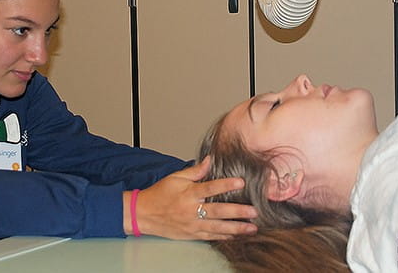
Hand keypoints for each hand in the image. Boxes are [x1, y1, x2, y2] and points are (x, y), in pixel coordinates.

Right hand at [125, 156, 257, 239]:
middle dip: (237, 212)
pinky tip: (236, 236)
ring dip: (236, 228)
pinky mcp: (191, 234)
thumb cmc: (159, 194)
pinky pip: (210, 237)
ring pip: (217, 227)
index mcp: (188, 194)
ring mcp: (191, 224)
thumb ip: (194, 171)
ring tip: (252, 228)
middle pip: (218, 211)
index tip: (241, 182)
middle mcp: (191, 210)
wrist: (143, 214)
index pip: (210, 188)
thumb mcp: (175, 178)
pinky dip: (224, 237)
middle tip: (254, 211)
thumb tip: (210, 160)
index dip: (226, 184)